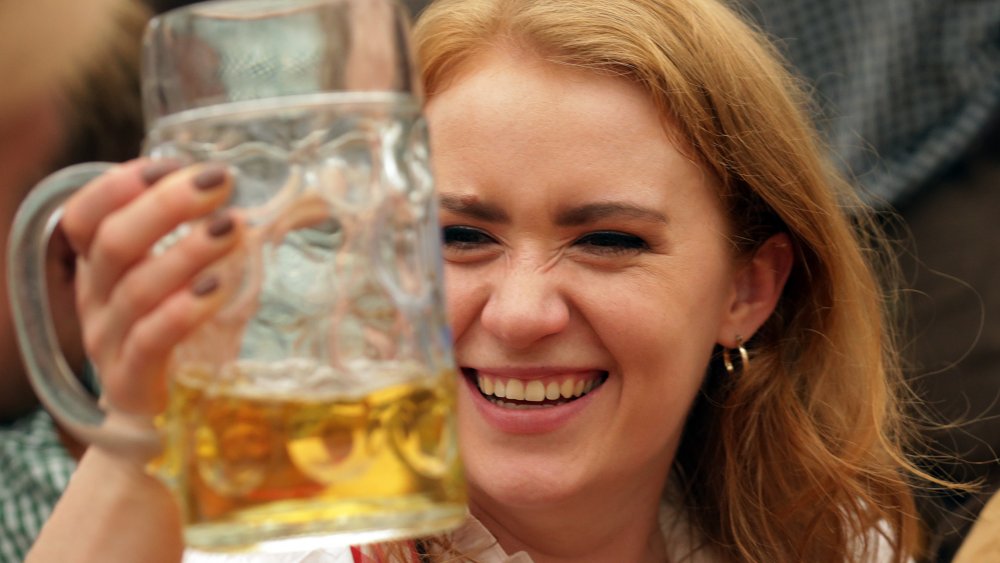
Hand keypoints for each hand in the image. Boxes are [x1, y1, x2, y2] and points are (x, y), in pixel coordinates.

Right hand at [61, 159, 243, 416]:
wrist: (163, 419)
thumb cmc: (183, 334)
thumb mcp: (184, 281)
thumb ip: (204, 238)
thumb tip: (276, 194)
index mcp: (99, 267)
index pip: (85, 215)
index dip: (122, 184)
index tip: (175, 163)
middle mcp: (94, 300)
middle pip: (113, 241)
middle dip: (167, 205)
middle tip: (220, 182)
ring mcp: (108, 342)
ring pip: (136, 288)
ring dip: (186, 251)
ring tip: (232, 227)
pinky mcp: (131, 380)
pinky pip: (151, 340)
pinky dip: (184, 309)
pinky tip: (219, 287)